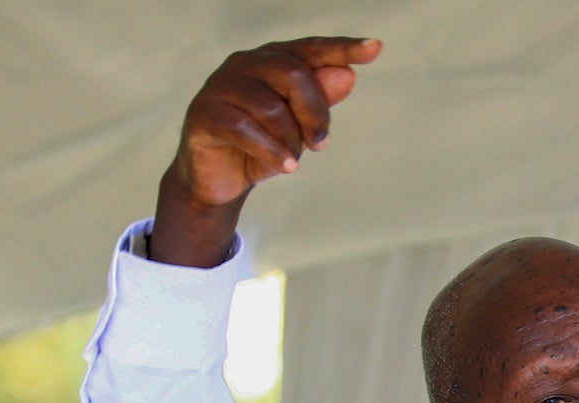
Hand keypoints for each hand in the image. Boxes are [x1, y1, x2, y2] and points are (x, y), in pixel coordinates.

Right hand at [150, 36, 382, 267]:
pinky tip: (286, 167)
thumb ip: (320, 102)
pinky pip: (244, 129)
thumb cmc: (264, 145)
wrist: (219, 179)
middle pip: (292, 73)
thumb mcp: (297, 127)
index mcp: (271, 59)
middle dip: (315, 112)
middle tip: (321, 145)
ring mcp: (220, 86)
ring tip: (293, 161)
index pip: (311, 49)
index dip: (342, 48)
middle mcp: (244, 63)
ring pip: (269, 106)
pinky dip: (271, 151)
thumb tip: (347, 76)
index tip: (375, 48)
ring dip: (290, 139)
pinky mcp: (203, 114)